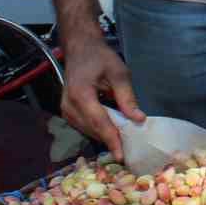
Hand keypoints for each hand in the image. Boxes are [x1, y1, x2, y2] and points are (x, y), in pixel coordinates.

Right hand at [60, 38, 143, 161]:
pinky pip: (84, 126)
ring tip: (124, 144)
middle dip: (111, 141)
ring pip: (88, 130)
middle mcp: (69, 106)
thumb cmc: (100, 57)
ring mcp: (66, 110)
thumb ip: (127, 97)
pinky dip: (98, 130)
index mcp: (81, 95)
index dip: (112, 140)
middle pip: (93, 130)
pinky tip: (112, 131)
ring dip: (105, 136)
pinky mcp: (68, 112)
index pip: (99, 123)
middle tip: (130, 152)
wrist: (80, 48)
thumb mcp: (119, 73)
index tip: (122, 156)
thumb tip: (139, 119)